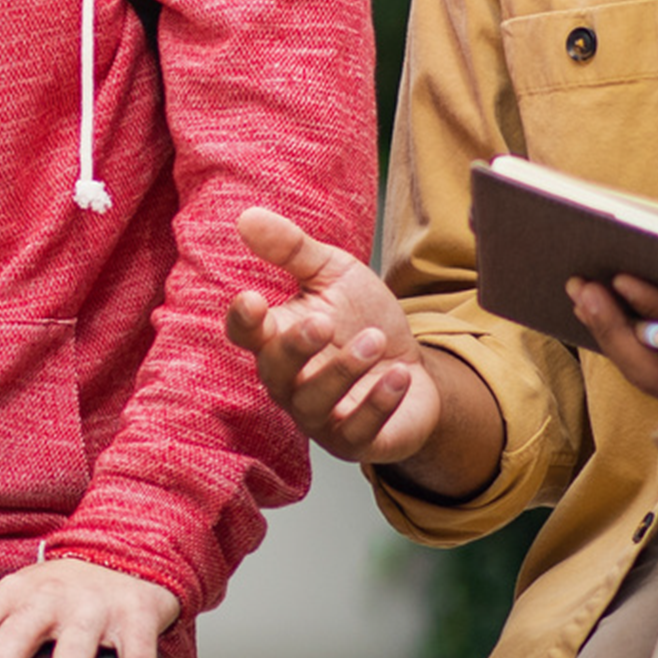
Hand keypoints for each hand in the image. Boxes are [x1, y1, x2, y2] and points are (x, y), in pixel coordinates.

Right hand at [225, 205, 451, 473]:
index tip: (252, 299)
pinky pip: (358, 431)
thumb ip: (293, 250)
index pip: (246, 335)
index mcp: (278, 339)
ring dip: (344, 370)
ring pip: (315, 404)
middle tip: (322, 321)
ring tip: (375, 340)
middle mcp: (290, 383)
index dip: (244, 321)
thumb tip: (247, 217)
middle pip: (276, 373)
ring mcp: (320, 417)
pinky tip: (399, 376)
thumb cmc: (363, 320)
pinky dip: (378, 403)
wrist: (414, 368)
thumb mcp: (334, 275)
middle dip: (296, 348)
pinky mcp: (355, 441)